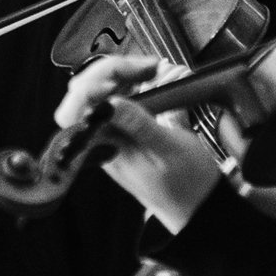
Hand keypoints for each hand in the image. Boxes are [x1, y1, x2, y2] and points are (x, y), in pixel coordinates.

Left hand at [50, 57, 223, 233]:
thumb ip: (138, 125)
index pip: (77, 109)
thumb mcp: (168, 151)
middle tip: (146, 68)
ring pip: (103, 93)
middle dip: (113, 72)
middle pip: (86, 93)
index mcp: (106, 147)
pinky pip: (121, 100)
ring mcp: (114, 134)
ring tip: (154, 70)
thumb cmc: (186, 186)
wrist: (198, 208)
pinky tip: (155, 80)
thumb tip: (109, 104)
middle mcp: (104, 140)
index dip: (92, 84)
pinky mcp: (128, 131)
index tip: (122, 75)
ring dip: (125, 75)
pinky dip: (136, 84)